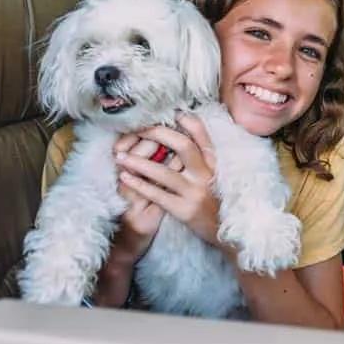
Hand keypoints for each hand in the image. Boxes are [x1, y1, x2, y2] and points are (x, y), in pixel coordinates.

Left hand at [114, 113, 222, 246]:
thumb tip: (183, 130)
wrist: (222, 230)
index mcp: (213, 162)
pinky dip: (138, 185)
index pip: (201, 134)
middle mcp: (205, 174)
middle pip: (183, 146)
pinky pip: (156, 194)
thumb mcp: (214, 173)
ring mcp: (194, 192)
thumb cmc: (214, 198)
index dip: (185, 121)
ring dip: (138, 162)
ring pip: (164, 172)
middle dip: (158, 135)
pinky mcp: (183, 210)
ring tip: (120, 156)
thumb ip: (202, 155)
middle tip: (138, 130)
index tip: (169, 113)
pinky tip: (124, 178)